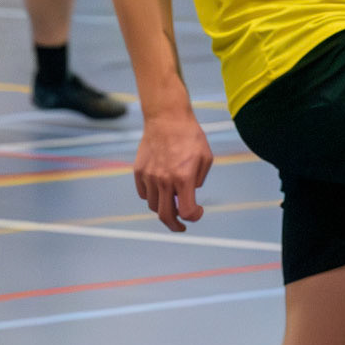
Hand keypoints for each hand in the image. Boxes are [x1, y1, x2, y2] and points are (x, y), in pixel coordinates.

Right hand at [134, 107, 213, 232]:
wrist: (166, 117)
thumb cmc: (190, 135)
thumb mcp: (205, 157)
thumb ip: (199, 180)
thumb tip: (190, 192)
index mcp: (183, 178)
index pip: (187, 211)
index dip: (194, 217)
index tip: (198, 212)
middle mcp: (164, 180)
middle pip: (166, 216)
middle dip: (175, 225)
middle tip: (181, 226)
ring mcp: (149, 176)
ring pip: (154, 206)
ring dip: (164, 209)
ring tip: (172, 204)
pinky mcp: (139, 171)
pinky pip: (144, 193)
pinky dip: (152, 196)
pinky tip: (161, 190)